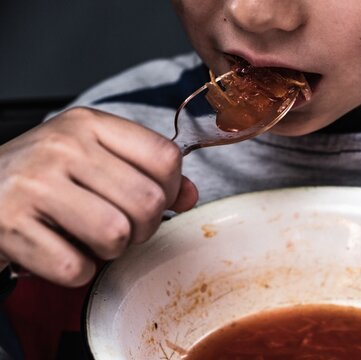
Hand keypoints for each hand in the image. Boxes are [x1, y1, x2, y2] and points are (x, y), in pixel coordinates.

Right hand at [0, 107, 197, 285]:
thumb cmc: (42, 174)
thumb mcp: (94, 156)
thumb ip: (146, 171)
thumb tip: (190, 195)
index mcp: (89, 124)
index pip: (165, 157)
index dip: (172, 189)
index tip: (156, 199)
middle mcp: (63, 147)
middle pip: (148, 201)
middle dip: (144, 227)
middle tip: (124, 227)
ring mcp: (34, 185)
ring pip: (116, 234)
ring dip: (112, 250)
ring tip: (93, 238)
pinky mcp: (10, 225)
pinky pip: (76, 267)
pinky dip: (77, 270)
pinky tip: (64, 250)